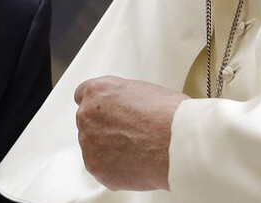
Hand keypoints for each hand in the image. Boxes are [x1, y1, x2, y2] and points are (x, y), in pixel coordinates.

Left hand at [74, 76, 187, 190]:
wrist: (178, 144)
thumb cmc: (170, 116)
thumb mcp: (143, 91)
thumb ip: (122, 99)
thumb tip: (125, 108)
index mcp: (97, 91)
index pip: (82, 96)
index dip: (97, 107)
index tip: (106, 114)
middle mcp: (87, 114)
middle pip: (88, 123)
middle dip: (104, 130)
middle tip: (129, 136)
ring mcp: (88, 141)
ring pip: (94, 147)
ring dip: (109, 150)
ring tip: (138, 151)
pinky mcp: (95, 166)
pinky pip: (102, 169)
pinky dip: (115, 169)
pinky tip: (136, 164)